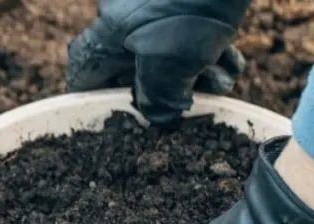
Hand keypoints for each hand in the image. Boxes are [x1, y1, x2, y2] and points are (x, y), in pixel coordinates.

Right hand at [66, 0, 250, 125]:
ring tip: (218, 75)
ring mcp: (163, 13)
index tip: (123, 122)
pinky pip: (200, 42)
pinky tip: (229, 56)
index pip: (84, 76)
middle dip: (167, 94)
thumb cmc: (188, 4)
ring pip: (174, 62)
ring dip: (200, 78)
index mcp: (109, 34)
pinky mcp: (195, 8)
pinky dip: (216, 57)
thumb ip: (156, 99)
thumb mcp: (167, 62)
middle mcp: (129, 23)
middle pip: (138, 75)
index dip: (97, 104)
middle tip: (189, 99)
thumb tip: (160, 116)